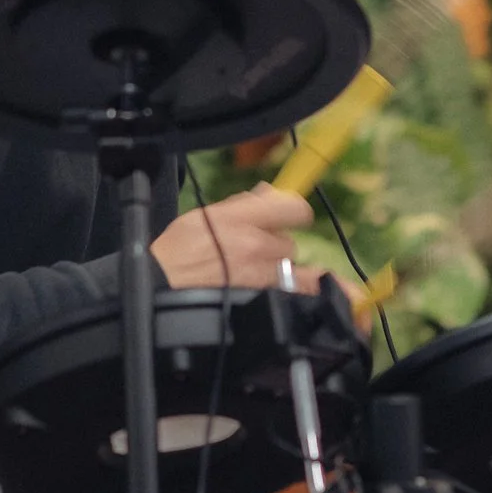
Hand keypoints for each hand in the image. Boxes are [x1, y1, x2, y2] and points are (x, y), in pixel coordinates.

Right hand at [151, 184, 310, 288]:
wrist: (160, 288)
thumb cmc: (176, 250)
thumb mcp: (205, 215)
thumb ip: (241, 205)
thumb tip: (269, 193)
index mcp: (241, 218)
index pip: (293, 207)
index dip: (294, 211)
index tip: (290, 216)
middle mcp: (257, 245)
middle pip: (288, 243)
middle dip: (274, 246)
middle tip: (252, 253)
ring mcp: (262, 276)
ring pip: (290, 268)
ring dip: (277, 270)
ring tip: (253, 275)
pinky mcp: (264, 299)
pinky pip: (298, 292)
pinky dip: (303, 290)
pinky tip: (331, 295)